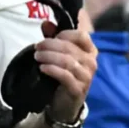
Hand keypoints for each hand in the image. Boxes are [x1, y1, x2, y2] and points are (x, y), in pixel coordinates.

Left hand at [36, 8, 96, 122]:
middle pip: (70, 48)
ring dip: (49, 57)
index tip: (50, 37)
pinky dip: (52, 69)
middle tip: (37, 48)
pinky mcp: (78, 89)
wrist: (65, 104)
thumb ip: (54, 38)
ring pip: (67, 61)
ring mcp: (86, 77)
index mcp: (90, 51)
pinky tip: (42, 68)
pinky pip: (65, 75)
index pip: (81, 35)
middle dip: (50, 45)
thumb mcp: (59, 55)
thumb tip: (45, 23)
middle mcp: (92, 62)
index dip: (64, 34)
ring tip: (37, 57)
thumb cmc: (63, 77)